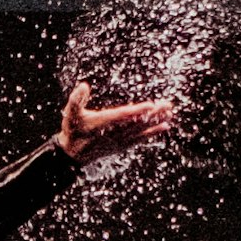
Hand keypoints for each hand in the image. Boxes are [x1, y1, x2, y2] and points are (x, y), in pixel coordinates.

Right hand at [59, 78, 173, 158]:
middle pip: (137, 122)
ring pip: (141, 130)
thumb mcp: (70, 113)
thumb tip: (84, 85)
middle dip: (153, 114)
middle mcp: (114, 133)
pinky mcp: (122, 145)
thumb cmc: (72, 130)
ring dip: (156, 122)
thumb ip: (76, 99)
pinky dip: (152, 133)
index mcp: (103, 122)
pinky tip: (164, 127)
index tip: (150, 105)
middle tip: (168, 105)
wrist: (72, 155)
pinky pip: (140, 139)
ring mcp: (120, 140)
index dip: (137, 111)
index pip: (123, 116)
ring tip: (170, 114)